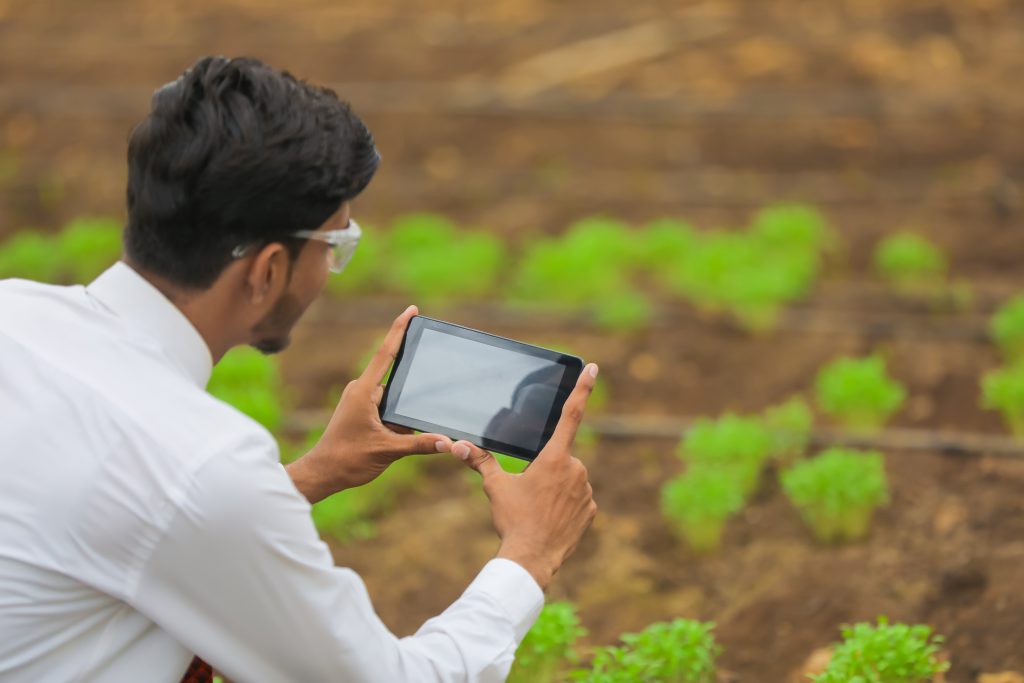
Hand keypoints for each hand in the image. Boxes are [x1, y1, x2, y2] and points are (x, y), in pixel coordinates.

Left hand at [287, 305, 452, 503]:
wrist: (322, 473)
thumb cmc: (347, 459)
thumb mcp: (387, 451)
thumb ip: (419, 444)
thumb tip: (447, 441)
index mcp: (364, 391)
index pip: (385, 353)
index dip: (399, 329)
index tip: (412, 310)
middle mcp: (361, 391)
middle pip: (394, 376)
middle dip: (409, 383)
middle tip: (417, 387)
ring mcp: (360, 401)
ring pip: (392, 397)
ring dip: (401, 412)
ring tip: (394, 434)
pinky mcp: (361, 412)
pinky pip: (385, 408)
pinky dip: (396, 419)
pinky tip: (397, 435)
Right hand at [453, 363, 599, 589]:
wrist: (531, 559)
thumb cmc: (513, 520)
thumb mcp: (495, 487)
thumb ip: (480, 461)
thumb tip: (456, 445)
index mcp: (554, 457)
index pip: (570, 414)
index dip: (582, 389)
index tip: (592, 367)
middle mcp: (576, 469)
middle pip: (560, 457)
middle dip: (546, 469)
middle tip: (529, 493)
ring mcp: (586, 490)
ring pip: (569, 479)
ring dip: (556, 487)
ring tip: (538, 510)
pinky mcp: (591, 510)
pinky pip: (577, 499)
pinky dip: (565, 505)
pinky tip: (551, 519)